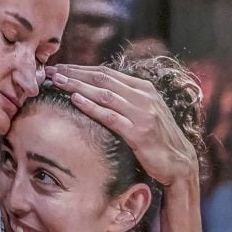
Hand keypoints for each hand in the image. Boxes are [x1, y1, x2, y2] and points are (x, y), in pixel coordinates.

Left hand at [45, 64, 197, 186]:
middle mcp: (144, 97)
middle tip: (51, 72)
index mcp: (144, 89)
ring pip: (104, 94)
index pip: (106, 73)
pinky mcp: (139, 132)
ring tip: (58, 82)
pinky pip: (110, 116)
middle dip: (74, 74)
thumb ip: (125, 100)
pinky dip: (91, 107)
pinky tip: (75, 100)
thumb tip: (98, 90)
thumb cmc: (157, 138)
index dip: (81, 69)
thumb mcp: (144, 112)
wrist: (180, 163)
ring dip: (78, 86)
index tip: (61, 68)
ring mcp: (142, 114)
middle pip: (102, 80)